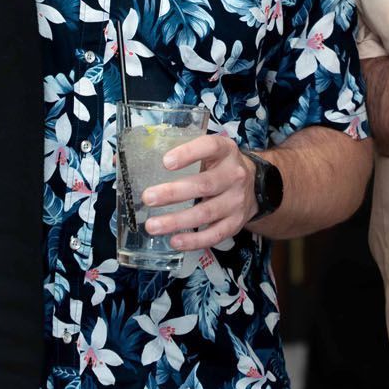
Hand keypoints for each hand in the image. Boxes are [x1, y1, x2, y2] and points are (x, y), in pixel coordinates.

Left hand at [142, 134, 257, 250]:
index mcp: (226, 151)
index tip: (165, 162)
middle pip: (204, 185)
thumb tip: (133, 161)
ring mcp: (237, 201)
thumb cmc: (220, 166)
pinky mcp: (236, 223)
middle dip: (173, 193)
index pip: (210, 147)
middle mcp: (234, 175)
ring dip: (177, 221)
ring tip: (153, 226)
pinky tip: (175, 241)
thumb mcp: (210, 152)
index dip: (188, 154)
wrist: (254, 186)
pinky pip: (215, 235)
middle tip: (148, 198)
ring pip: (206, 213)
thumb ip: (183, 153)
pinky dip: (194, 240)